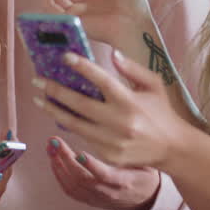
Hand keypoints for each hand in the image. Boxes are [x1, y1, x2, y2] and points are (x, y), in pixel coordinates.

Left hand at [30, 50, 188, 168]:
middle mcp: (120, 122)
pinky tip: (59, 114)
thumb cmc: (161, 111)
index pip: (101, 80)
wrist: (173, 148)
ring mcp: (112, 141)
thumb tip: (111, 54)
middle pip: (79, 103)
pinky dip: (70, 125)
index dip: (82, 67)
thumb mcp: (154, 84)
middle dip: (54, 90)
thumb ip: (132, 68)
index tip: (64, 56)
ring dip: (53, 110)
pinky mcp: (108, 155)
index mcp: (130, 101)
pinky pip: (83, 137)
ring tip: (38, 98)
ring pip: (74, 124)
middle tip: (37, 80)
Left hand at [44, 135, 159, 209]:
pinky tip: (54, 161)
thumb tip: (114, 126)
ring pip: (73, 185)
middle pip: (82, 179)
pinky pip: (70, 191)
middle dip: (65, 159)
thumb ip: (128, 149)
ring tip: (50, 147)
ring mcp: (97, 198)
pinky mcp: (90, 201)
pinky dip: (59, 175)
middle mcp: (108, 192)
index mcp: (124, 181)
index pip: (105, 176)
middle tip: (55, 141)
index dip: (91, 166)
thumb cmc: (145, 172)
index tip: (79, 153)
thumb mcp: (144, 160)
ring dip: (58, 166)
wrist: (147, 198)